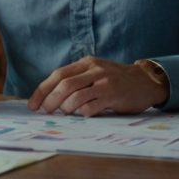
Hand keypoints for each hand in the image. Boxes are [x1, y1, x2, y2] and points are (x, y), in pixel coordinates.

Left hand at [27, 56, 168, 116]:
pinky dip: (82, 112)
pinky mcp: (114, 96)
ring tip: (63, 114)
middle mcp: (95, 70)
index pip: (58, 75)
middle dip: (50, 100)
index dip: (42, 90)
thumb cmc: (115, 80)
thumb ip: (77, 79)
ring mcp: (105, 83)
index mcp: (87, 63)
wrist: (145, 81)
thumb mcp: (96, 71)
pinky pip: (92, 106)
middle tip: (44, 112)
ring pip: (76, 96)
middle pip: (64, 85)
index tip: (33, 105)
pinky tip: (82, 115)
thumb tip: (49, 97)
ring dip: (65, 108)